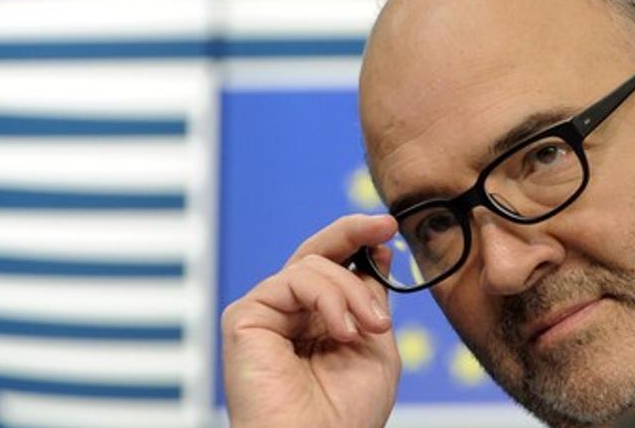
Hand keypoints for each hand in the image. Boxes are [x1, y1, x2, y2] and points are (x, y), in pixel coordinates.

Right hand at [221, 214, 400, 427]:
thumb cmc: (346, 413)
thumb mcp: (375, 343)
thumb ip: (370, 296)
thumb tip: (376, 248)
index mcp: (318, 320)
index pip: (335, 266)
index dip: (360, 241)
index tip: (389, 230)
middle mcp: (288, 313)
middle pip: (317, 252)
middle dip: (353, 232)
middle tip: (383, 226)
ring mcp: (266, 313)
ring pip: (313, 265)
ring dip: (352, 292)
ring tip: (371, 329)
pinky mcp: (245, 317)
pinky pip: (292, 279)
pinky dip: (329, 298)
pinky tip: (343, 331)